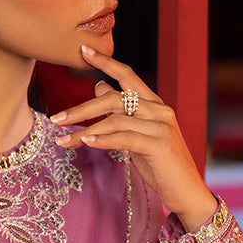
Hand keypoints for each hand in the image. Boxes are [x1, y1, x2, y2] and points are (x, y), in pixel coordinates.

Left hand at [52, 45, 215, 231]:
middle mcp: (159, 110)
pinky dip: (102, 139)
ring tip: (62, 140)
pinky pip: (124, 138)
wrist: (187, 191)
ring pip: (115, 120)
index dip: (105, 62)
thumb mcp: (137, 133)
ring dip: (84, 130)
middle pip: (114, 98)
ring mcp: (161, 126)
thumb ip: (121, 111)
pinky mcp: (159, 145)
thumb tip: (99, 85)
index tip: (82, 50)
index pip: (127, 75)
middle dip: (81, 108)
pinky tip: (85, 142)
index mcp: (154, 104)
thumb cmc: (160, 164)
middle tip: (56, 118)